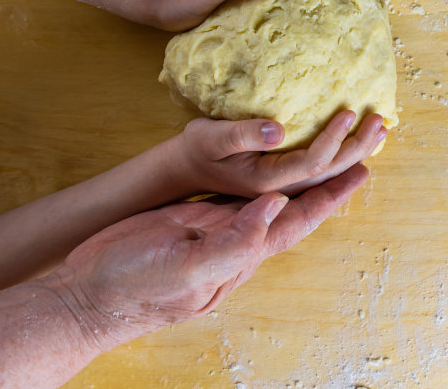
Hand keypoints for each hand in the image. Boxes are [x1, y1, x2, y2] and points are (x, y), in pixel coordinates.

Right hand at [50, 164, 367, 346]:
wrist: (89, 292)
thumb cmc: (135, 286)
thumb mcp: (186, 268)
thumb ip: (233, 241)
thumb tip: (274, 204)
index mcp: (241, 253)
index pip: (298, 221)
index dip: (330, 198)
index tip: (358, 172)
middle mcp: (237, 239)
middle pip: (292, 208)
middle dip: (324, 184)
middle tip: (354, 156)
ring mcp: (217, 228)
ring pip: (269, 199)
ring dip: (298, 179)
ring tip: (323, 155)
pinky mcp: (195, 218)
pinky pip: (239, 194)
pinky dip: (261, 178)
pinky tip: (267, 167)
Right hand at [168, 110, 385, 198]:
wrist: (186, 169)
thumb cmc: (199, 147)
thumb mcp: (211, 137)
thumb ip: (242, 135)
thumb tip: (279, 130)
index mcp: (266, 181)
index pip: (312, 166)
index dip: (334, 140)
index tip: (348, 113)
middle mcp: (279, 192)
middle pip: (328, 174)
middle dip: (357, 150)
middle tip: (380, 123)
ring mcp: (281, 189)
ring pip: (326, 175)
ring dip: (354, 153)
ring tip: (378, 132)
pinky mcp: (280, 180)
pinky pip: (317, 171)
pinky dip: (339, 155)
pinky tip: (351, 141)